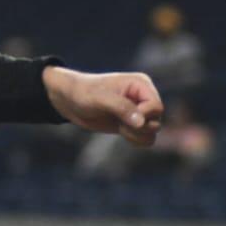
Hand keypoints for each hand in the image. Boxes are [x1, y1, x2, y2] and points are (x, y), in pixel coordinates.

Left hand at [43, 66, 163, 145]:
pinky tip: (121, 133)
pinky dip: (136, 140)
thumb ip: (122, 108)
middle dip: (139, 128)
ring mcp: (139, 111)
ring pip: (153, 131)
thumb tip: (142, 122)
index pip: (157, 107)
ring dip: (137, 136)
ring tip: (120, 128)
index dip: (144, 116)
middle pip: (157, 120)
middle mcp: (143, 97)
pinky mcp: (131, 123)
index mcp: (141, 84)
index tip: (125, 117)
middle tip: (120, 124)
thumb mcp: (100, 98)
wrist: (69, 99)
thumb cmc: (83, 92)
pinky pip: (145, 138)